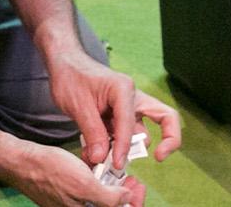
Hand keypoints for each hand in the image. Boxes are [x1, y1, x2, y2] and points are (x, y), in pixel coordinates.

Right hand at [0, 138, 144, 206]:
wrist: (24, 163)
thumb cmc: (51, 172)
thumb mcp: (84, 185)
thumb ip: (108, 198)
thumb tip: (127, 200)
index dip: (133, 204)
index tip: (137, 186)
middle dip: (125, 195)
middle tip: (131, 178)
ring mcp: (75, 204)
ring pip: (102, 200)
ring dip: (112, 186)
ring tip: (115, 171)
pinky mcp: (70, 195)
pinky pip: (90, 192)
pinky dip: (97, 181)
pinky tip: (99, 167)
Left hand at [46, 51, 183, 169]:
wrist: (65, 66)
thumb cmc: (71, 77)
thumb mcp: (78, 106)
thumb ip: (92, 133)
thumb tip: (101, 159)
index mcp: (123, 89)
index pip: (131, 123)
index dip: (125, 146)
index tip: (117, 164)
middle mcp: (133, 98)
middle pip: (165, 117)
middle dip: (165, 140)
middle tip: (159, 157)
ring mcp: (130, 107)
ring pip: (141, 132)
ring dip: (126, 149)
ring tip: (100, 158)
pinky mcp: (122, 116)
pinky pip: (126, 135)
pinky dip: (115, 147)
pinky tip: (96, 152)